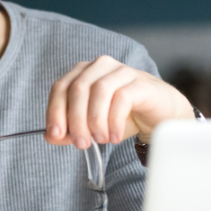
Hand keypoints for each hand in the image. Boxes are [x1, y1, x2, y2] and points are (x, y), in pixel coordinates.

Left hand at [45, 55, 194, 148]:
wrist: (160, 114)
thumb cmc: (123, 116)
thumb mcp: (92, 126)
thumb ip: (70, 130)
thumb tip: (50, 137)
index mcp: (84, 73)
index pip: (60, 87)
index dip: (55, 111)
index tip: (55, 135)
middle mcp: (100, 66)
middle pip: (78, 88)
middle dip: (76, 120)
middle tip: (81, 143)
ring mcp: (122, 71)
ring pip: (99, 90)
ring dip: (95, 120)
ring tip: (100, 140)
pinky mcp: (140, 82)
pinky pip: (122, 98)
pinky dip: (114, 120)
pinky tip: (114, 136)